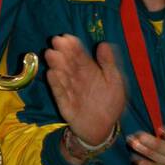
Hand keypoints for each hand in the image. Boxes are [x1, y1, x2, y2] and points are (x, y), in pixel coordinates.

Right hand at [45, 36, 125, 154]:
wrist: (104, 128)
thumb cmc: (110, 103)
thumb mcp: (114, 81)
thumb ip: (108, 63)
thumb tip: (103, 43)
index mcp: (89, 71)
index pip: (80, 56)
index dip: (74, 47)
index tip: (66, 37)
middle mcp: (78, 79)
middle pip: (69, 64)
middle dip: (63, 52)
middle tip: (55, 40)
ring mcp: (70, 90)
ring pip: (63, 76)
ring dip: (56, 65)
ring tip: (51, 54)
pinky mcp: (64, 104)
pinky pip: (60, 93)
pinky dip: (56, 84)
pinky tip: (51, 73)